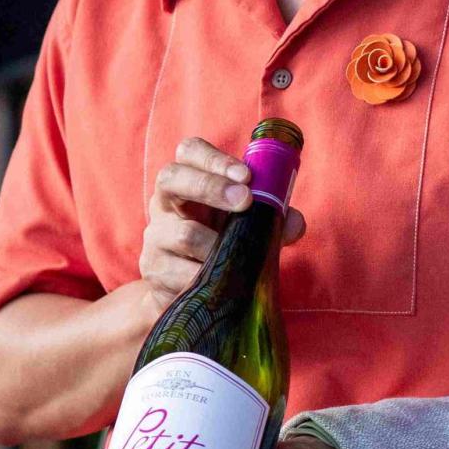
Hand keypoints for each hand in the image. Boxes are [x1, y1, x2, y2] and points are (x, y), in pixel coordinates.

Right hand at [138, 137, 307, 311]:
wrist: (194, 295)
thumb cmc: (222, 247)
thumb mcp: (246, 227)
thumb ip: (271, 220)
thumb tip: (294, 223)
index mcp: (187, 183)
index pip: (189, 153)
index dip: (215, 159)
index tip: (246, 175)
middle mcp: (165, 204)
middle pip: (171, 178)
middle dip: (210, 186)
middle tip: (244, 200)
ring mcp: (155, 237)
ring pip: (185, 234)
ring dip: (219, 245)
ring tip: (240, 258)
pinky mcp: (154, 271)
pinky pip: (183, 272)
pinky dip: (209, 277)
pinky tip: (222, 282)